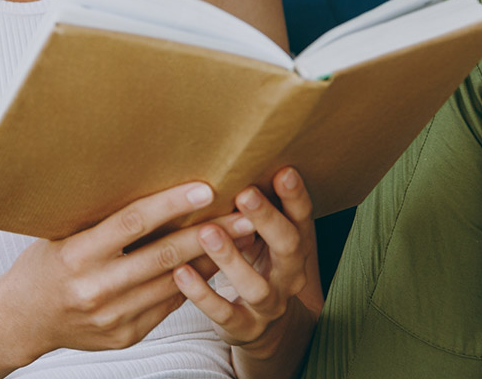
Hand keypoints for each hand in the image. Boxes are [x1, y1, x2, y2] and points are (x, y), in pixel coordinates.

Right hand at [0, 181, 256, 360]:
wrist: (23, 319)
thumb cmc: (43, 267)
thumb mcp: (60, 235)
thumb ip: (99, 220)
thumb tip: (148, 186)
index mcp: (76, 255)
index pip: (131, 224)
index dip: (170, 206)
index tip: (204, 190)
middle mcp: (95, 287)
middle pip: (162, 255)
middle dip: (208, 234)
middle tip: (244, 216)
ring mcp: (112, 316)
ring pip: (173, 283)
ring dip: (210, 260)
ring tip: (240, 240)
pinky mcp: (124, 335)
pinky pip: (166, 305)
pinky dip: (190, 284)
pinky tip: (211, 267)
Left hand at [172, 167, 316, 356]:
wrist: (266, 327)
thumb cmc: (257, 264)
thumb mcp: (262, 236)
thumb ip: (252, 208)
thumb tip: (228, 153)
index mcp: (294, 247)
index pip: (301, 219)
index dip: (296, 197)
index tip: (283, 171)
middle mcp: (289, 275)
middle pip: (287, 247)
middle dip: (267, 220)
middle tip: (244, 194)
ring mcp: (269, 304)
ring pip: (256, 285)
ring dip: (231, 258)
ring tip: (206, 232)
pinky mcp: (243, 327)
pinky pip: (224, 312)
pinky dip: (201, 292)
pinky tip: (180, 272)